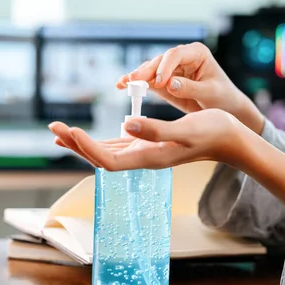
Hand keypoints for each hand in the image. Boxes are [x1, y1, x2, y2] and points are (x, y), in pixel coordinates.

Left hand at [49, 109, 284, 210]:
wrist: (231, 138)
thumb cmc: (213, 131)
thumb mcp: (187, 128)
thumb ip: (156, 130)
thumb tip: (126, 125)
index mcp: (151, 156)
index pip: (110, 159)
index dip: (87, 148)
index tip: (71, 131)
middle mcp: (145, 157)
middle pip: (102, 157)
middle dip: (76, 144)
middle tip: (53, 128)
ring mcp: (148, 152)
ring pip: (108, 152)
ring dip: (83, 143)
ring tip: (61, 132)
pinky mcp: (151, 144)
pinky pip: (119, 145)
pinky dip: (100, 140)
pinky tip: (90, 136)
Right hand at [116, 42, 264, 133]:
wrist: (224, 108)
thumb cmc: (223, 97)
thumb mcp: (211, 93)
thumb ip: (191, 88)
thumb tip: (170, 84)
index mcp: (197, 53)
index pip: (177, 55)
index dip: (165, 66)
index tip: (160, 82)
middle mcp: (182, 57)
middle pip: (160, 61)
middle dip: (146, 71)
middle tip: (133, 81)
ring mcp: (171, 68)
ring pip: (151, 69)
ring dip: (137, 77)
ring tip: (124, 84)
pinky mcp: (164, 81)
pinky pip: (148, 80)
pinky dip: (136, 84)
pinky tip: (122, 86)